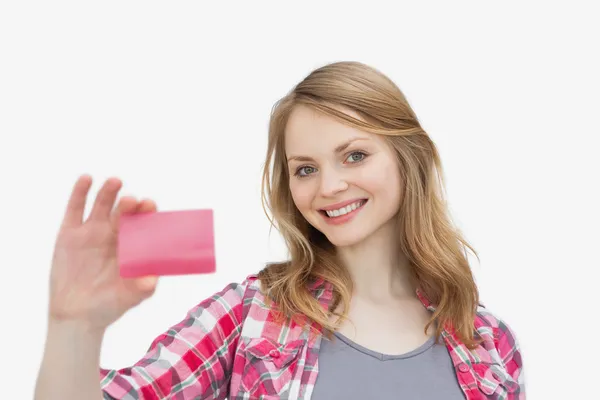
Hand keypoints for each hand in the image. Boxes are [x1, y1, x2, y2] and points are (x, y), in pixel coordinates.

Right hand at [48, 175, 158, 330]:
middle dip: (130, 204)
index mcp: (132, 244)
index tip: (150, 205)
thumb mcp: (129, 297)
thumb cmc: (109, 304)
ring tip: (115, 182)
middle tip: (134, 200)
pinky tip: (86, 179)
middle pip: (123, 211)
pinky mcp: (70, 233)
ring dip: (109, 192)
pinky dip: (80, 192)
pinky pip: (75, 209)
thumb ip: (142, 288)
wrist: (77, 316)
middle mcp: (113, 234)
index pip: (142, 221)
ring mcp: (91, 231)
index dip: (146, 212)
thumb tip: (152, 280)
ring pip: (102, 205)